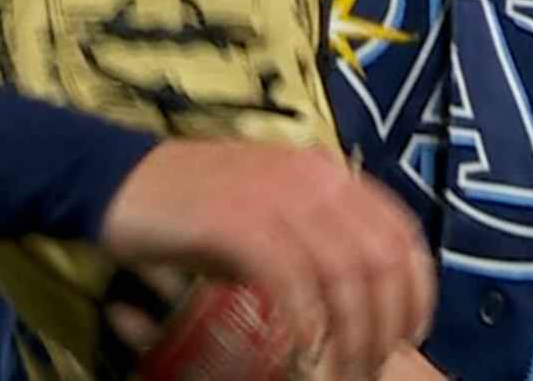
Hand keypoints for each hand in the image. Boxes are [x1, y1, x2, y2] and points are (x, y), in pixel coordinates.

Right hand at [100, 140, 435, 379]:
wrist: (116, 179)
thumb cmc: (193, 206)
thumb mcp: (268, 214)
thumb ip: (313, 241)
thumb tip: (353, 299)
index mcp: (327, 172)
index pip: (400, 231)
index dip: (416, 289)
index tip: (408, 334)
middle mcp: (313, 177)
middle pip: (380, 258)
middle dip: (384, 323)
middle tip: (370, 366)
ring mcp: (276, 195)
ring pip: (343, 274)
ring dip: (348, 335)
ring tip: (339, 373)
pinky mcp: (239, 220)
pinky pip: (292, 280)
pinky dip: (304, 324)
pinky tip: (302, 354)